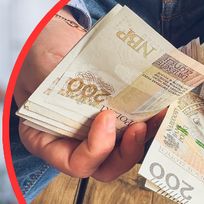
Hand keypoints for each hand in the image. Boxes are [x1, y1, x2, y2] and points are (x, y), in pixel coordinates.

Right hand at [15, 10, 159, 182]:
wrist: (60, 36)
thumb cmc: (43, 52)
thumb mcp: (43, 67)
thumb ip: (61, 84)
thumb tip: (97, 99)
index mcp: (45, 139)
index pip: (74, 163)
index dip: (95, 149)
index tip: (106, 118)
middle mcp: (73, 142)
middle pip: (105, 167)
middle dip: (126, 152)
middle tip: (138, 128)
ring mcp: (98, 135)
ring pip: (125, 154)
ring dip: (143, 140)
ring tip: (155, 117)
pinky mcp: (118, 123)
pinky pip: (136, 134)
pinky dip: (150, 125)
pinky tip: (160, 110)